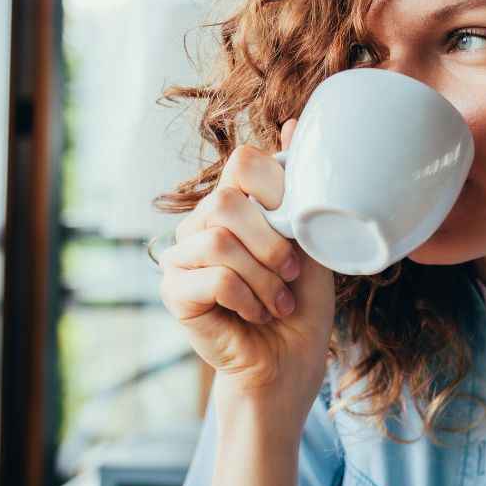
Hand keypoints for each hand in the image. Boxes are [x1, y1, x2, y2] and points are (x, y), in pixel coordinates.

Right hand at [158, 119, 336, 421]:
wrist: (290, 363)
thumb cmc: (303, 303)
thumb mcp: (312, 239)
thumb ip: (300, 189)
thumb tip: (294, 123)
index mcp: (235, 204)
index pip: (243, 163)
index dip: (276, 190)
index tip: (297, 229)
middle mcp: (201, 222)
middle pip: (228, 200)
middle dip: (272, 242)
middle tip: (291, 275)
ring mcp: (181, 255)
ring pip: (220, 240)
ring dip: (263, 277)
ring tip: (277, 302)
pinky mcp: (173, 291)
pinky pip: (211, 276)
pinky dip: (247, 297)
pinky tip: (257, 314)